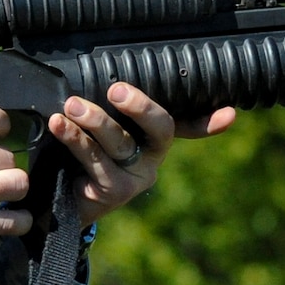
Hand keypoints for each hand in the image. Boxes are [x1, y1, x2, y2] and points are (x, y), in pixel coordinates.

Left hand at [48, 82, 234, 223]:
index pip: (186, 125)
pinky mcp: (112, 192)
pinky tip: (58, 124)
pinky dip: (74, 138)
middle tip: (116, 89)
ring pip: (120, 143)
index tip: (228, 114)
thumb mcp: (99, 130)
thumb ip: (110, 108)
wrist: (56, 201)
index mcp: (153, 141)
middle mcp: (151, 160)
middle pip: (159, 129)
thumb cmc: (79, 155)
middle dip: (141, 106)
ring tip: (71, 105)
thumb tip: (133, 82)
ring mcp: (134, 179)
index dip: (210, 122)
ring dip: (94, 120)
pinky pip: (94, 160)